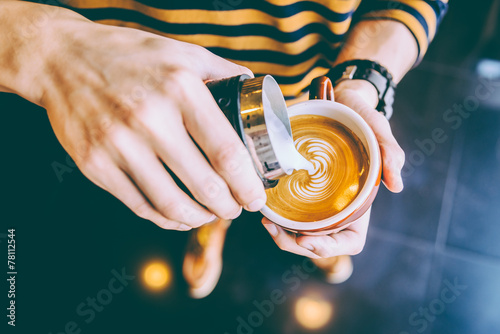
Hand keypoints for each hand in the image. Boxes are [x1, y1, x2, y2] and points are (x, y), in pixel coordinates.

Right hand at [25, 9, 266, 229]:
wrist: (62, 59)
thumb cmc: (128, 56)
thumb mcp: (181, 52)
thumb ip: (222, 72)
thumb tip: (254, 93)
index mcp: (180, 88)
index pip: (226, 151)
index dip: (246, 183)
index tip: (256, 196)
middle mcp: (149, 117)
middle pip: (203, 184)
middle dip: (228, 207)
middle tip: (236, 209)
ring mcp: (118, 144)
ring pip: (171, 203)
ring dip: (199, 218)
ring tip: (209, 215)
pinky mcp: (94, 163)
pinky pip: (138, 205)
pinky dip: (165, 219)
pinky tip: (178, 216)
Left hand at [261, 79, 403, 257]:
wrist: (340, 102)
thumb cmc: (363, 118)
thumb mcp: (379, 130)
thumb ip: (391, 154)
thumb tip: (397, 185)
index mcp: (360, 205)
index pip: (350, 242)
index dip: (329, 247)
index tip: (306, 238)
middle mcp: (339, 209)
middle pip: (318, 242)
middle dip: (295, 243)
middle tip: (274, 229)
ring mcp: (319, 202)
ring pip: (300, 232)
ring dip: (282, 234)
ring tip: (266, 221)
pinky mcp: (302, 191)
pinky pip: (290, 213)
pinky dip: (279, 217)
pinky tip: (266, 209)